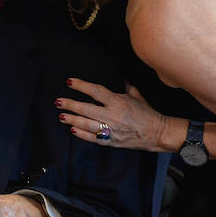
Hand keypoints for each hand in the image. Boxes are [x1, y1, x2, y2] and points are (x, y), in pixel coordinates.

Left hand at [54, 78, 170, 152]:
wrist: (156, 133)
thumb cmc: (147, 113)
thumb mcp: (136, 95)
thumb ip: (125, 85)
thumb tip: (120, 75)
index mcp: (118, 102)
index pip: (95, 91)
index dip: (81, 86)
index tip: (69, 82)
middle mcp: (112, 116)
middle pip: (86, 109)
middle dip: (70, 105)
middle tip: (58, 102)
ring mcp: (111, 130)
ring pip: (86, 124)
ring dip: (72, 120)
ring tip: (62, 116)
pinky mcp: (111, 141)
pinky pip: (93, 138)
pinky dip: (82, 134)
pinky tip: (73, 130)